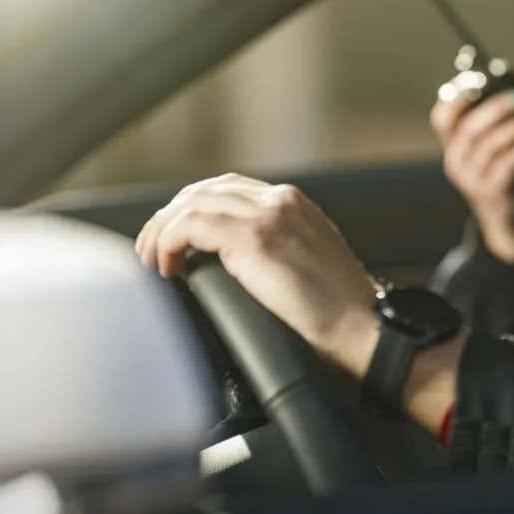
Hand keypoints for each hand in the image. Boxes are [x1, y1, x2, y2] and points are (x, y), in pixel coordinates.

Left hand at [135, 174, 378, 371]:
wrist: (362, 325)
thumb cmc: (340, 311)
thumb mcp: (307, 263)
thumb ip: (277, 248)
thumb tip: (232, 262)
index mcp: (294, 203)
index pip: (227, 188)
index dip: (192, 209)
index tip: (175, 239)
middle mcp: (281, 200)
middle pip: (203, 191)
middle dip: (169, 218)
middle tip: (153, 251)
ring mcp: (268, 215)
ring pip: (190, 204)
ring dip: (161, 231)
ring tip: (152, 261)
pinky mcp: (254, 238)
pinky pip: (189, 226)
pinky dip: (168, 243)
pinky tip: (166, 267)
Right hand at [431, 91, 513, 264]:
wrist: (508, 224)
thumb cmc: (505, 179)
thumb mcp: (492, 155)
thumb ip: (496, 130)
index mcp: (453, 149)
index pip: (442, 120)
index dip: (456, 100)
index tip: (477, 85)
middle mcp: (457, 164)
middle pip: (471, 129)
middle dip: (497, 109)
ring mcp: (473, 180)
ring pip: (493, 146)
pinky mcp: (493, 193)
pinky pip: (508, 166)